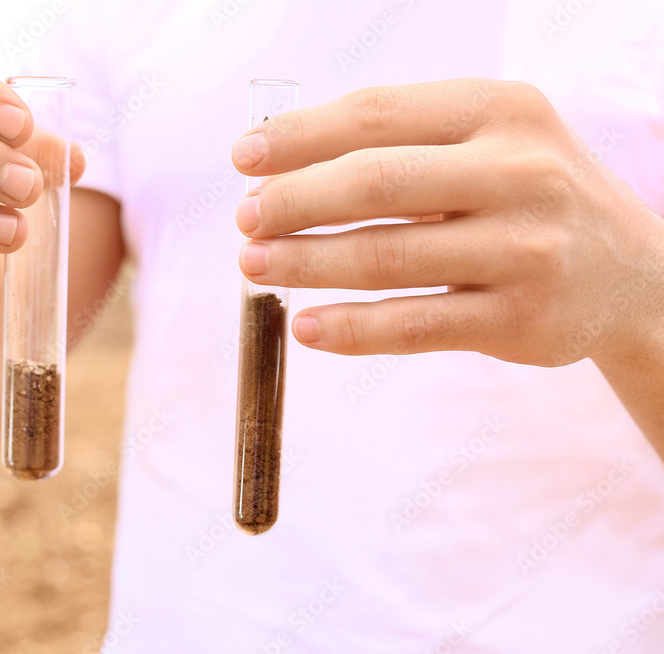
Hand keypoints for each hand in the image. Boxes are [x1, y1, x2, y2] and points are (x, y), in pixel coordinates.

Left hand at [231, 79, 663, 367]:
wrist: (633, 272)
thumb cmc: (528, 196)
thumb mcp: (491, 141)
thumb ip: (404, 141)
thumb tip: (282, 165)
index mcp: (502, 110)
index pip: (378, 114)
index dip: (300, 137)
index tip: (244, 158)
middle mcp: (520, 172)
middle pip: (376, 183)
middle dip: (293, 202)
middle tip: (244, 220)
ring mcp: (524, 250)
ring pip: (387, 257)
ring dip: (306, 263)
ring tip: (254, 266)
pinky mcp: (520, 320)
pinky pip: (415, 325)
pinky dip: (352, 329)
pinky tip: (306, 328)